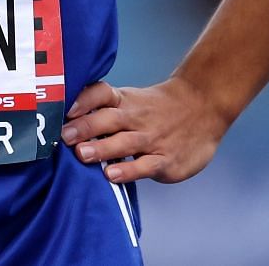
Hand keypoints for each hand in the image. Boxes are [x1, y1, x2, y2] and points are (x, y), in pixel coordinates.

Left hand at [60, 78, 229, 183]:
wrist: (203, 106)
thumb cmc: (158, 108)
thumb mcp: (131, 100)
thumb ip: (103, 110)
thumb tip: (64, 123)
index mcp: (125, 101)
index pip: (102, 94)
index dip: (83, 100)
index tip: (66, 108)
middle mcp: (136, 118)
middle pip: (108, 119)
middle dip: (85, 127)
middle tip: (64, 137)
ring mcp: (152, 139)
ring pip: (124, 142)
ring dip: (102, 149)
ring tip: (82, 155)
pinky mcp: (166, 159)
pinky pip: (145, 165)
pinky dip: (129, 170)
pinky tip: (113, 174)